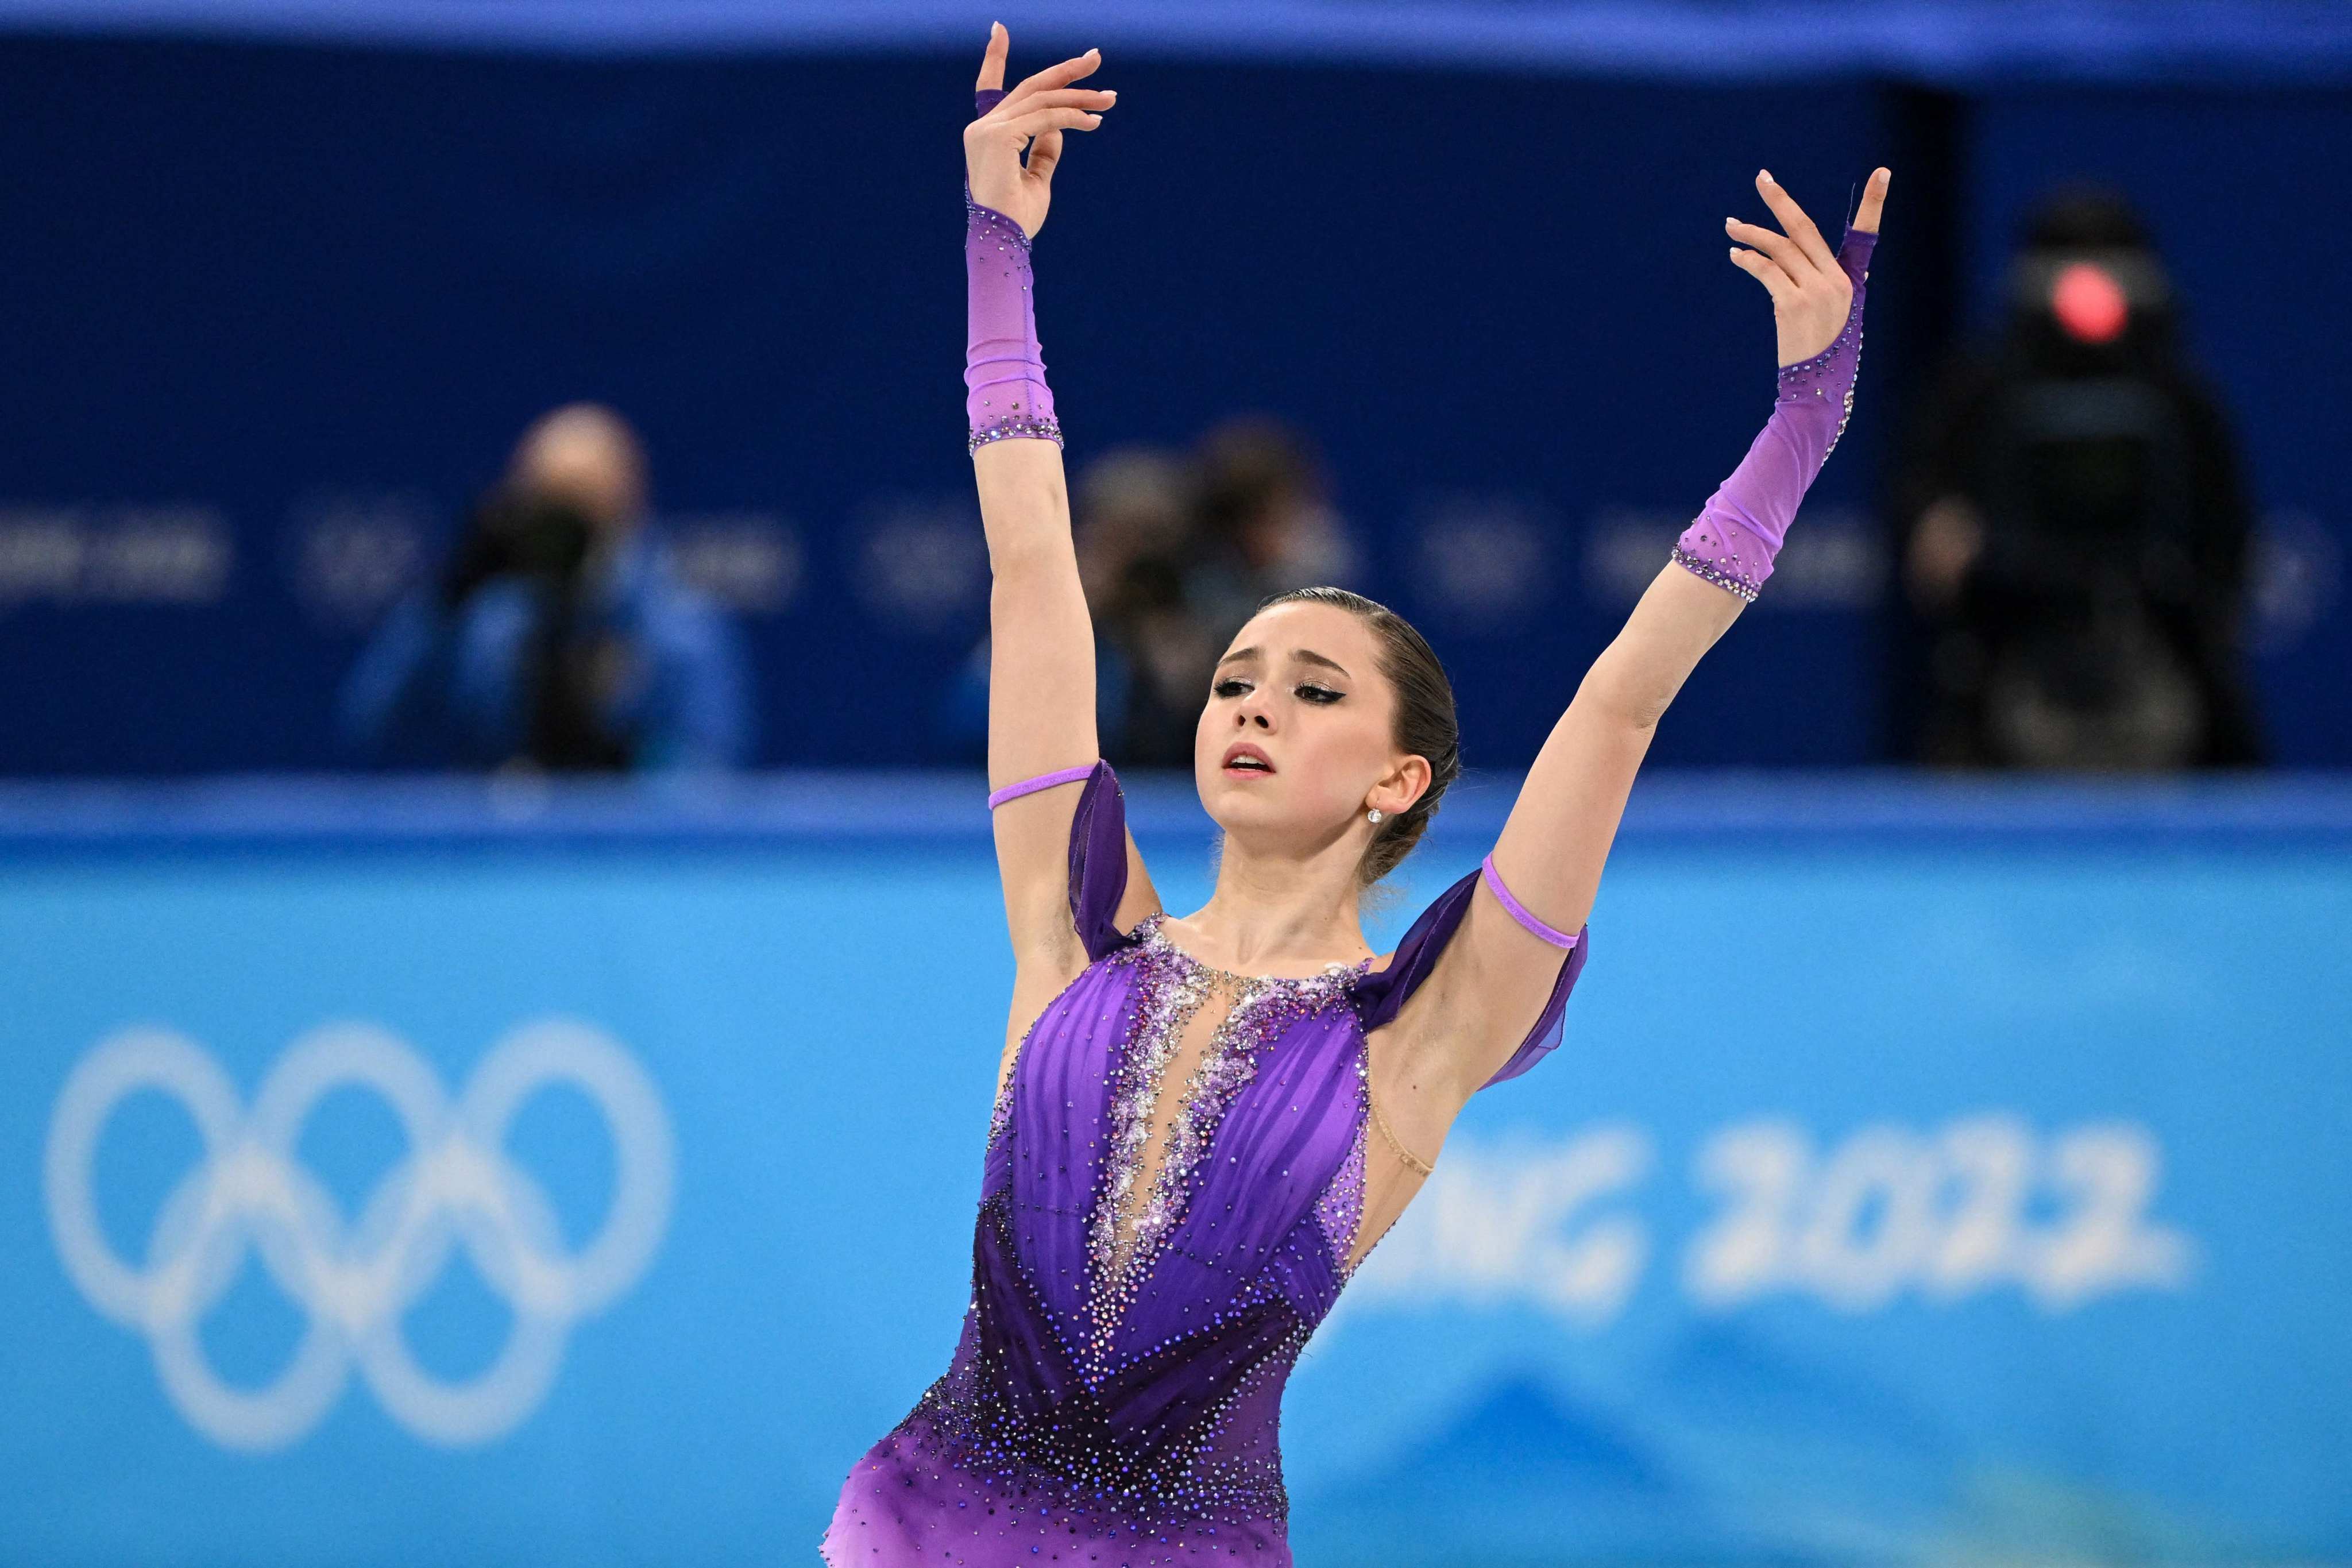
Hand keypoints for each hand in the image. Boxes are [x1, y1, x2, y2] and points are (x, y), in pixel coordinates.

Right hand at [963, 23, 1115, 238]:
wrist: (1003, 241)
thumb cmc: (1017, 217)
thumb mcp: (1037, 176)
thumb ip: (1045, 147)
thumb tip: (1061, 126)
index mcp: (986, 134)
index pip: (989, 86)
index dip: (994, 56)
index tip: (999, 28)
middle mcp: (982, 127)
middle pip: (1030, 88)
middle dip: (1065, 71)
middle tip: (1097, 58)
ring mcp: (987, 130)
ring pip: (1043, 100)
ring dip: (1080, 98)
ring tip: (1109, 100)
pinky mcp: (999, 137)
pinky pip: (1046, 118)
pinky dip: (1073, 117)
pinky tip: (1094, 121)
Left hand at [1726, 166, 1889, 365]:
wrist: (1816, 392)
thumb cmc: (1822, 357)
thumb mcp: (1830, 316)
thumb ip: (1816, 285)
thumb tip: (1782, 265)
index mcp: (1851, 281)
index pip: (1866, 234)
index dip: (1876, 203)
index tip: (1884, 171)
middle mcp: (1837, 281)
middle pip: (1806, 228)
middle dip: (1781, 200)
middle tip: (1761, 177)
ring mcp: (1816, 291)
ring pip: (1780, 247)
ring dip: (1752, 234)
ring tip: (1731, 226)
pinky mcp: (1793, 305)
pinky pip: (1767, 270)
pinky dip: (1749, 260)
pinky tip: (1736, 254)